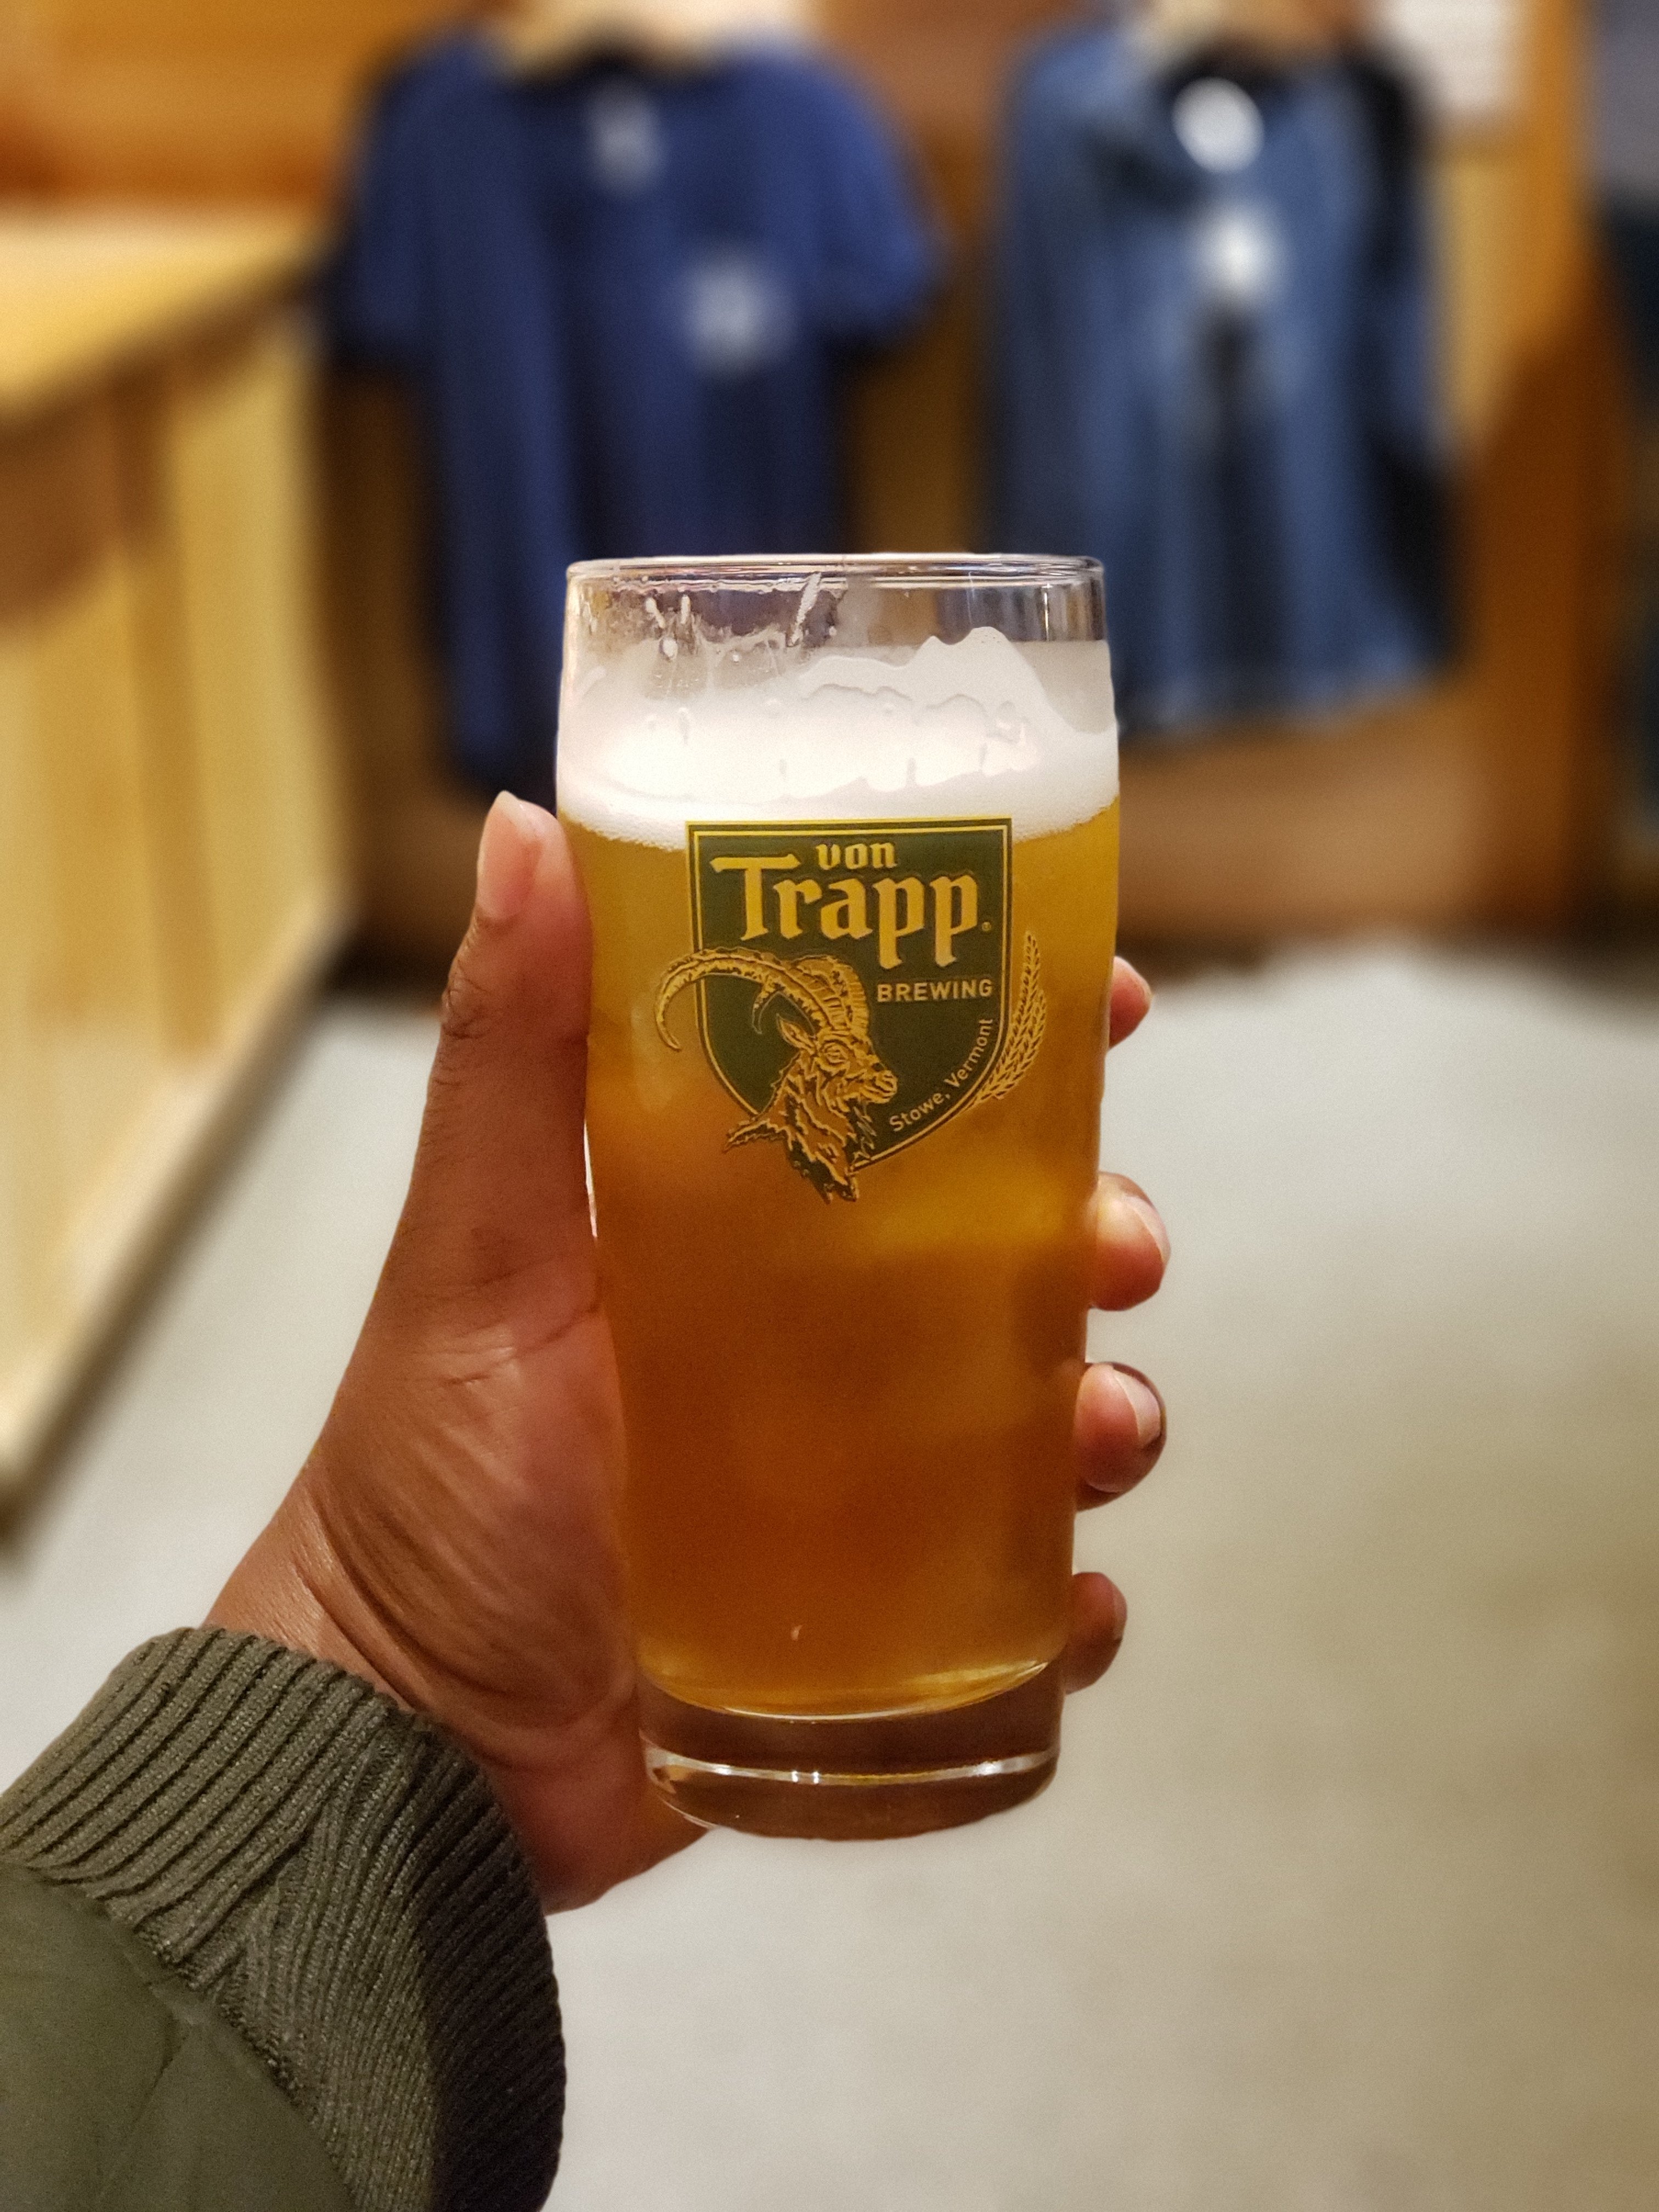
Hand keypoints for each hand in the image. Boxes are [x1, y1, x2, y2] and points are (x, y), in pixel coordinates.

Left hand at [211, 798, 1169, 1908]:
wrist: (416, 1742)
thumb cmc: (430, 1478)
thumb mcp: (474, 1246)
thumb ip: (510, 1052)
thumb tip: (524, 822)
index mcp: (734, 1224)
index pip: (903, 1094)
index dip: (1015, 1034)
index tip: (1109, 991)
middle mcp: (811, 1338)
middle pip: (1007, 1249)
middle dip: (1097, 1227)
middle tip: (1120, 1245)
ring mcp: (856, 1481)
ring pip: (1037, 1415)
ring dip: (1109, 1408)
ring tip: (1107, 1432)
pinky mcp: (876, 1621)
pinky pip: (1018, 1596)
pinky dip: (1069, 1596)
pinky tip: (1078, 1601)